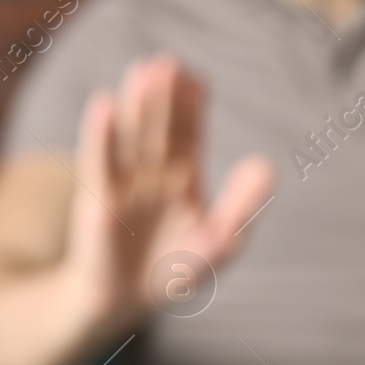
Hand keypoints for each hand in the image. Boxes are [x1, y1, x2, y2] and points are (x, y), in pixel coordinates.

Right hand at [65, 54, 274, 336]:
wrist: (127, 302)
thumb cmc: (175, 269)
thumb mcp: (220, 240)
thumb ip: (242, 204)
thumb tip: (266, 163)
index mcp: (181, 175)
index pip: (189, 133)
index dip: (192, 107)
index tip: (197, 79)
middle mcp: (152, 172)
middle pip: (160, 127)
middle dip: (164, 97)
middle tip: (168, 62)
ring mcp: (123, 183)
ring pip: (132, 136)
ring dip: (136, 105)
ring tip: (143, 71)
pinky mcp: (98, 200)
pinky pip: (100, 162)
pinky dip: (101, 134)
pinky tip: (103, 104)